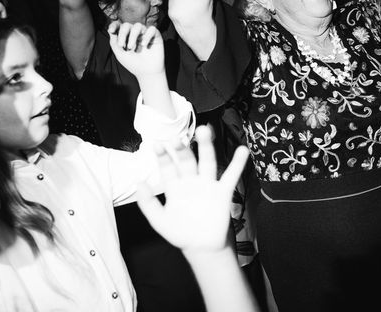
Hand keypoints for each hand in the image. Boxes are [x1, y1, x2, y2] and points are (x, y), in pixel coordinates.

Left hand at [108, 22, 164, 77]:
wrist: (147, 73)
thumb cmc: (133, 64)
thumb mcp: (120, 54)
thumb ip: (114, 42)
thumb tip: (110, 30)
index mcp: (126, 36)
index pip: (120, 26)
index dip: (114, 25)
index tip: (111, 30)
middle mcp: (136, 33)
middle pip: (127, 25)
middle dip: (123, 34)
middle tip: (121, 46)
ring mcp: (145, 34)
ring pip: (138, 26)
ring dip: (133, 35)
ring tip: (132, 48)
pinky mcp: (156, 36)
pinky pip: (152, 29)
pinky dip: (147, 36)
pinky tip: (145, 45)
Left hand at [137, 126, 249, 253]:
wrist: (202, 249)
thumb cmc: (180, 234)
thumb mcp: (159, 220)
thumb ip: (147, 203)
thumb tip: (138, 182)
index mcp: (175, 186)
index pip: (168, 167)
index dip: (163, 157)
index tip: (157, 145)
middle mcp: (191, 181)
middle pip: (187, 160)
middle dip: (182, 150)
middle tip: (176, 139)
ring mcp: (207, 185)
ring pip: (207, 162)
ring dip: (206, 146)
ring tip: (205, 131)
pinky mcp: (222, 192)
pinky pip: (230, 176)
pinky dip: (237, 164)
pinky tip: (242, 151)